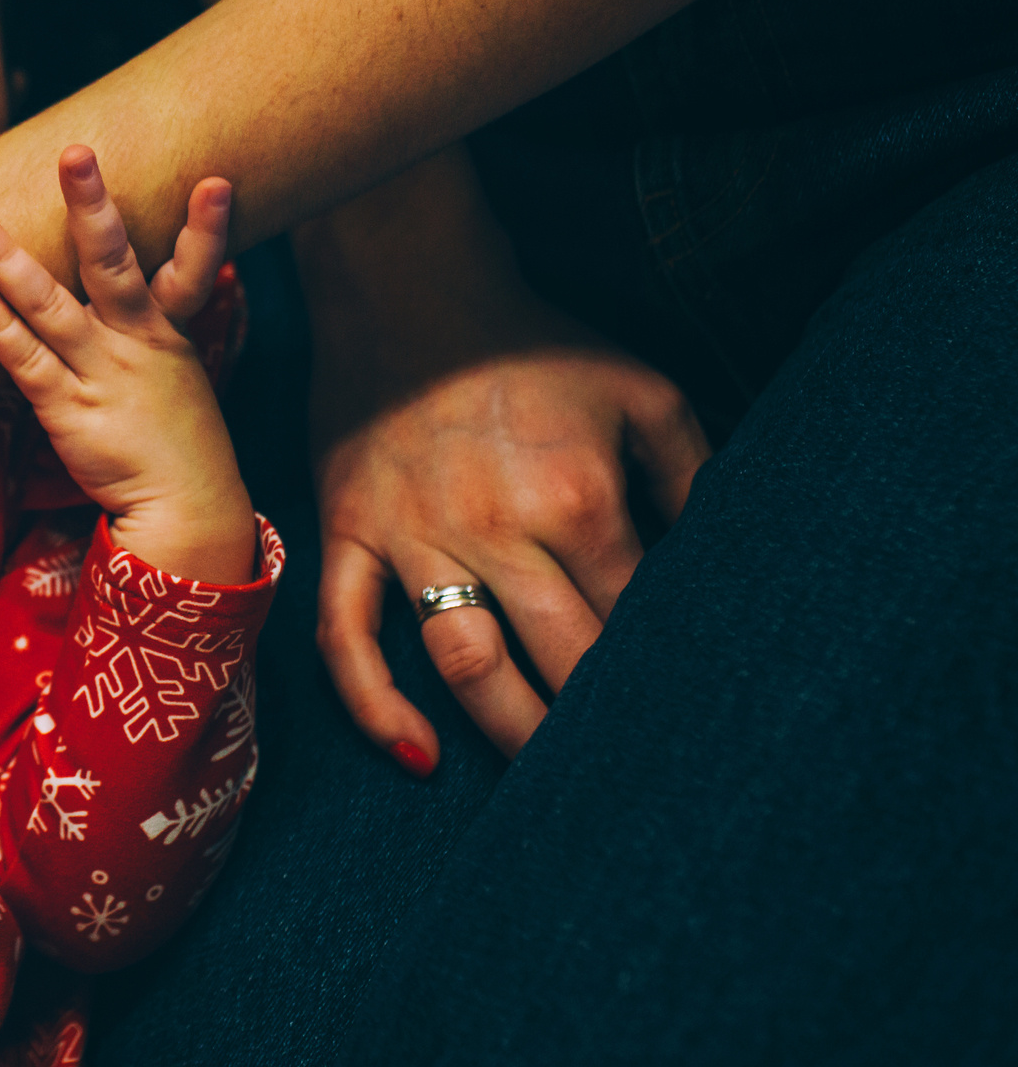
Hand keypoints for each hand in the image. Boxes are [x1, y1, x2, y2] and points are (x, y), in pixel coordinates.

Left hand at [0, 146, 254, 581]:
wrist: (184, 508)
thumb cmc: (174, 434)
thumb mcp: (175, 369)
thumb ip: (154, 320)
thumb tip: (153, 272)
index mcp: (167, 332)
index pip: (192, 269)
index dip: (207, 228)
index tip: (218, 181)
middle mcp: (135, 345)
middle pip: (113, 264)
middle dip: (93, 206)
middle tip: (75, 153)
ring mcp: (101, 377)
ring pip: (51, 307)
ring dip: (10, 258)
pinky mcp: (68, 412)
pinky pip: (28, 364)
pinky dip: (0, 328)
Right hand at [304, 226, 709, 767]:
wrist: (407, 286)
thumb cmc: (530, 343)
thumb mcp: (642, 391)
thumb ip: (695, 477)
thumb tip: (720, 558)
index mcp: (577, 498)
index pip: (633, 618)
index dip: (663, 673)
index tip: (684, 715)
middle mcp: (494, 529)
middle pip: (562, 661)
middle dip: (601, 726)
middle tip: (629, 770)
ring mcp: (413, 537)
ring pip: (465, 665)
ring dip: (510, 732)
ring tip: (544, 779)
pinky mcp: (349, 533)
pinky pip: (346, 635)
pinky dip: (375, 705)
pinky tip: (416, 756)